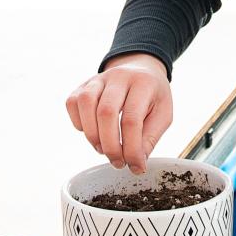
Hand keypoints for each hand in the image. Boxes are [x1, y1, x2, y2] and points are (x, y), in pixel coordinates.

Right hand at [66, 56, 171, 174]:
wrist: (142, 69)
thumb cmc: (153, 95)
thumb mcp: (163, 114)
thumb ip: (150, 138)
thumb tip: (136, 163)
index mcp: (143, 83)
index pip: (132, 119)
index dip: (131, 148)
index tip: (135, 166)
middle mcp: (119, 76)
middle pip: (106, 112)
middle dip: (110, 145)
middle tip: (118, 162)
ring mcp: (99, 78)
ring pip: (85, 104)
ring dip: (92, 135)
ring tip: (103, 149)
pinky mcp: (84, 84)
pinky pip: (72, 102)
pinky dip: (78, 122)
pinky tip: (92, 131)